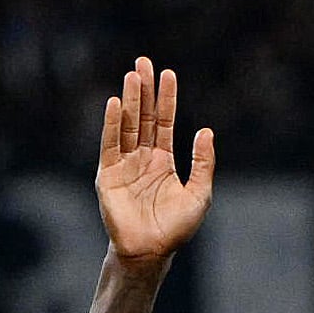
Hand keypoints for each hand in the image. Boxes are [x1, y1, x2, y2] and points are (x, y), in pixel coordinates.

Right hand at [94, 56, 214, 265]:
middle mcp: (142, 157)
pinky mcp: (107, 173)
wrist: (151, 251)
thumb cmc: (176, 227)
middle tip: (143, 62)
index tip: (168, 74)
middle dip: (144, 90)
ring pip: (127, 124)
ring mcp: (123, 163)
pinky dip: (111, 123)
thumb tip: (206, 130)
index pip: (163, 121)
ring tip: (132, 75)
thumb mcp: (199, 193)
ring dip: (129, 100)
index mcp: (163, 160)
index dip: (166, 98)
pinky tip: (115, 103)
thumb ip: (203, 163)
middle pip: (143, 116)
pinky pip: (109, 144)